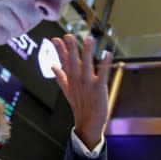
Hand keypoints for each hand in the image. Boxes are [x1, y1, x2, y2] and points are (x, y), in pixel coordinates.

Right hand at [52, 34, 112, 149]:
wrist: (88, 124)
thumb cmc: (80, 106)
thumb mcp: (67, 91)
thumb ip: (61, 77)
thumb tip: (53, 66)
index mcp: (71, 80)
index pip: (64, 62)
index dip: (60, 51)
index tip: (55, 39)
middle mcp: (78, 81)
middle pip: (73, 62)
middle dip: (70, 49)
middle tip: (67, 36)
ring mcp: (88, 85)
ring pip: (86, 66)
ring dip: (87, 52)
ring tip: (88, 39)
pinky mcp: (99, 89)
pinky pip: (102, 75)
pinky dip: (105, 65)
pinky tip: (107, 54)